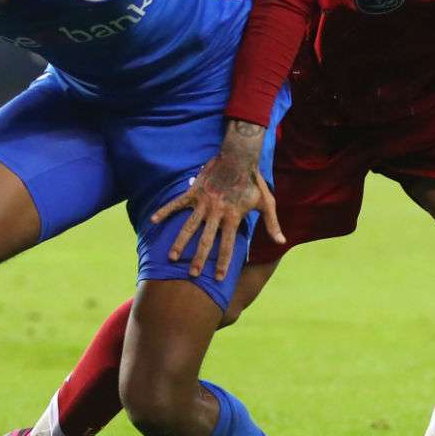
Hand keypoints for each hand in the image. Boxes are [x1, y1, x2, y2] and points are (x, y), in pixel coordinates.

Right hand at [148, 123, 283, 279]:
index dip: (224, 262)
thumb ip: (272, 224)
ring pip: (189, 227)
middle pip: (206, 241)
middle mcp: (216, 213)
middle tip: (193, 275)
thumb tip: (281, 242)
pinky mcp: (194, 192)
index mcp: (233, 217)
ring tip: (172, 257)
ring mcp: (203, 203)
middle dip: (199, 259)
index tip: (220, 278)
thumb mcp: (266, 203)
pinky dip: (164, 211)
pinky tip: (152, 221)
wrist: (238, 157)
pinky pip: (176, 204)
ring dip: (180, 243)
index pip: (227, 245)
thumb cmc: (253, 182)